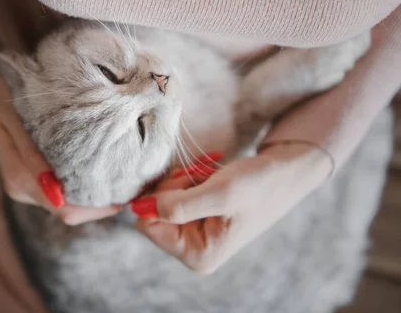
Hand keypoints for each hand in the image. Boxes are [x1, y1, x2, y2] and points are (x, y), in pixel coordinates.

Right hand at [0, 43, 120, 224]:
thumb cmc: (6, 95)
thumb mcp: (20, 121)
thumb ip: (34, 159)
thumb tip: (59, 198)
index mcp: (20, 181)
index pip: (66, 211)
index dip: (100, 209)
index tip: (130, 192)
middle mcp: (22, 189)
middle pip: (71, 212)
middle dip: (102, 204)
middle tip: (135, 184)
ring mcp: (25, 184)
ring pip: (68, 203)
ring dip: (95, 195)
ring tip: (123, 176)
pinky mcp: (30, 175)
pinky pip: (63, 189)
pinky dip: (84, 183)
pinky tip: (102, 168)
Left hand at [132, 143, 332, 272]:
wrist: (286, 171)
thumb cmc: (260, 184)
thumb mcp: (220, 193)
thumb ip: (179, 205)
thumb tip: (140, 209)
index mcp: (198, 255)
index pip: (148, 225)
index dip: (162, 198)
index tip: (188, 182)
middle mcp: (194, 250)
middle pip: (153, 212)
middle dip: (174, 187)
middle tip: (202, 176)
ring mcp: (196, 235)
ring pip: (164, 200)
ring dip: (183, 180)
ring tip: (210, 176)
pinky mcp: (199, 218)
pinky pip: (176, 194)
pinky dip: (189, 178)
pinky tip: (209, 175)